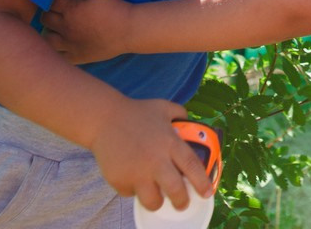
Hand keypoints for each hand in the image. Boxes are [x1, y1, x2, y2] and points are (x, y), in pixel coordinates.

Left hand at [43, 0, 131, 63]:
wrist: (129, 30)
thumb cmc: (115, 9)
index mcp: (71, 9)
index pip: (50, 1)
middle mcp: (66, 27)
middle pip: (45, 18)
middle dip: (49, 13)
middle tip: (56, 12)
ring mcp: (69, 44)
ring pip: (46, 38)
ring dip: (49, 31)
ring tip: (56, 30)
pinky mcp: (77, 56)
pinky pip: (59, 56)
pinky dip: (56, 51)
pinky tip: (62, 46)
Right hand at [88, 97, 212, 210]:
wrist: (103, 118)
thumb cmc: (136, 112)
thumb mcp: (163, 107)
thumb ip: (180, 114)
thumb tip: (192, 125)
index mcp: (170, 143)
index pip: (192, 167)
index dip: (202, 182)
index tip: (207, 193)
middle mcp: (156, 160)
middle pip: (175, 190)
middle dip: (182, 201)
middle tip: (182, 203)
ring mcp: (137, 172)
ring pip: (153, 201)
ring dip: (157, 202)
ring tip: (158, 197)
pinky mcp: (119, 180)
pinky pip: (131, 194)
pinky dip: (134, 190)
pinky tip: (133, 179)